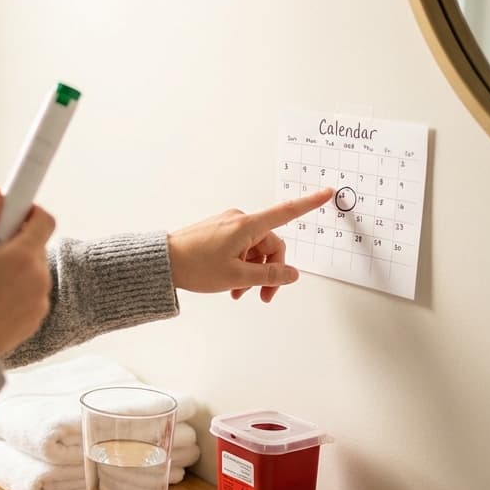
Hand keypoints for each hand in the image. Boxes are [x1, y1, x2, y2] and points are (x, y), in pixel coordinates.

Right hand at [0, 186, 56, 355]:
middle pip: (36, 244)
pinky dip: (17, 289)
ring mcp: (40, 301)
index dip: (27, 210)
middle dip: (13, 242)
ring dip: (15, 267)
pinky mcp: (36, 319)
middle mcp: (38, 278)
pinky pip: (31, 292)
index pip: (43, 218)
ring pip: (32, 269)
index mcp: (21, 257)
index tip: (10, 212)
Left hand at [166, 187, 332, 302]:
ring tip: (238, 293)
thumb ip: (269, 276)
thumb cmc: (194, 266)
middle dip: (269, 271)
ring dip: (252, 272)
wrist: (162, 262)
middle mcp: (239, 220)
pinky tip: (231, 285)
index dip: (309, 203)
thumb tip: (292, 274)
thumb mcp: (237, 277)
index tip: (327, 192)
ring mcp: (228, 225)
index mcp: (247, 225)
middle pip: (270, 245)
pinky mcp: (219, 231)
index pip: (286, 212)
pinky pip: (240, 248)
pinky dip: (240, 266)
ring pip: (254, 250)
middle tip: (262, 296)